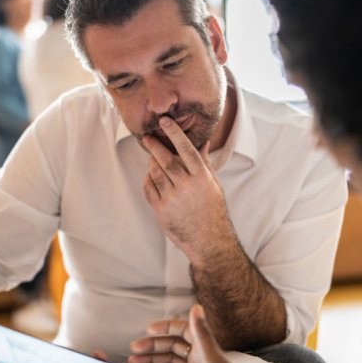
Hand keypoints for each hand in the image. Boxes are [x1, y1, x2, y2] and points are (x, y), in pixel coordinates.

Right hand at [129, 305, 255, 362]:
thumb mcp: (211, 359)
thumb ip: (202, 333)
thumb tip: (196, 308)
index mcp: (204, 349)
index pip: (183, 331)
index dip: (166, 327)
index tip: (149, 328)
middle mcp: (199, 361)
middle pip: (172, 347)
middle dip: (152, 346)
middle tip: (135, 347)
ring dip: (151, 362)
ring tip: (134, 362)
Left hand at [142, 116, 236, 263]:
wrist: (209, 241)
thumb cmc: (213, 210)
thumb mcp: (213, 184)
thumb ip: (204, 162)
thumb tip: (203, 141)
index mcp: (202, 177)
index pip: (186, 149)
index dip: (174, 133)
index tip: (165, 121)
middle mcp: (187, 187)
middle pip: (166, 159)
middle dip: (155, 146)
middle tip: (147, 137)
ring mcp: (173, 199)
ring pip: (154, 173)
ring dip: (151, 163)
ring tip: (152, 159)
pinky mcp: (161, 211)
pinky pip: (148, 188)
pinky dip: (147, 179)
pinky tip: (151, 177)